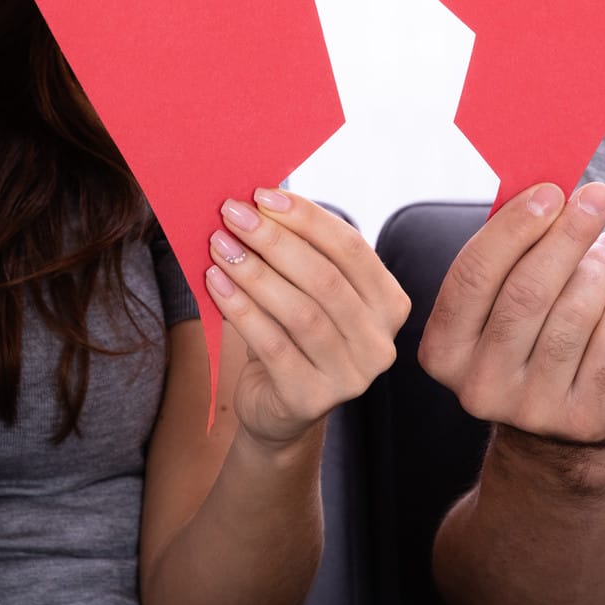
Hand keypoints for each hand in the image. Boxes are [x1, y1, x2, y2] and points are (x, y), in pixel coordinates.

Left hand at [204, 190, 412, 451]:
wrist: (278, 409)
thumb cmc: (292, 335)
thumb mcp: (305, 291)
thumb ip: (298, 252)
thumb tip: (259, 199)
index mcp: (389, 304)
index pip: (352, 248)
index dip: (307, 218)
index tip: (262, 195)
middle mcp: (379, 342)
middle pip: (325, 278)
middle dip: (274, 240)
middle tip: (232, 214)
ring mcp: (351, 376)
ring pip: (300, 311)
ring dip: (254, 271)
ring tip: (219, 245)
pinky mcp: (311, 399)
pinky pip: (272, 344)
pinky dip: (240, 308)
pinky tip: (215, 283)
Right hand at [416, 181, 604, 447]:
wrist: (563, 430)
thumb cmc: (529, 340)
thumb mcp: (499, 306)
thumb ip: (509, 255)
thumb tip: (547, 190)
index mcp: (443, 351)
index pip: (472, 276)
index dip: (513, 228)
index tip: (550, 191)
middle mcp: (480, 386)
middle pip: (527, 292)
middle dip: (568, 235)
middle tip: (598, 196)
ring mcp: (533, 410)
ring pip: (575, 314)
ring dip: (599, 267)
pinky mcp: (586, 419)